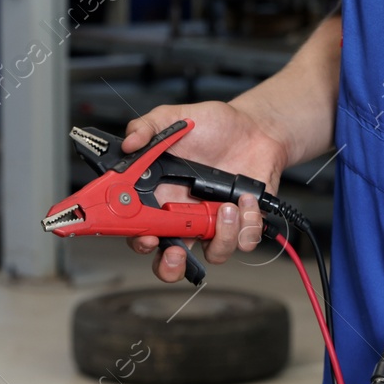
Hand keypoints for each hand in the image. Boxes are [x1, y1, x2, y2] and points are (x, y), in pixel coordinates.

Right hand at [121, 100, 289, 282]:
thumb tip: (128, 143)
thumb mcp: (175, 118)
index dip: (139, 241)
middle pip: (169, 259)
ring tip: (226, 207)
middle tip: (176, 251)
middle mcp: (185, 216)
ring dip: (220, 236)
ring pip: (212, 255)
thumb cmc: (214, 127)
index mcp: (161, 198)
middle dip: (170, 265)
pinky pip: (243, 241)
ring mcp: (213, 223)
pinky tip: (246, 200)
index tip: (146, 237)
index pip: (141, 230)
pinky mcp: (242, 224)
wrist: (255, 128)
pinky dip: (247, 224)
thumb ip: (147, 127)